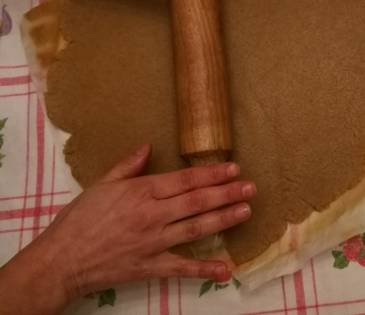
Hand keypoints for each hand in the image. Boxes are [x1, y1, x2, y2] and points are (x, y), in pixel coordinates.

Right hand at [0, 145, 255, 314]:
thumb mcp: (101, 184)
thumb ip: (128, 166)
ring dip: (223, 219)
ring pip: (196, 228)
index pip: (185, 180)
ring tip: (246, 211)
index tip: (233, 168)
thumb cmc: (79, 219)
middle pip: (196, 201)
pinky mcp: (151, 266)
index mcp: (141, 192)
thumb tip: (148, 146)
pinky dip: (205, 269)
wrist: (60, 260)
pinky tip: (226, 269)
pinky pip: (182, 268)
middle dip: (227, 193)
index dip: (212, 174)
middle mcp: (152, 215)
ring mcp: (154, 242)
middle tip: (251, 187)